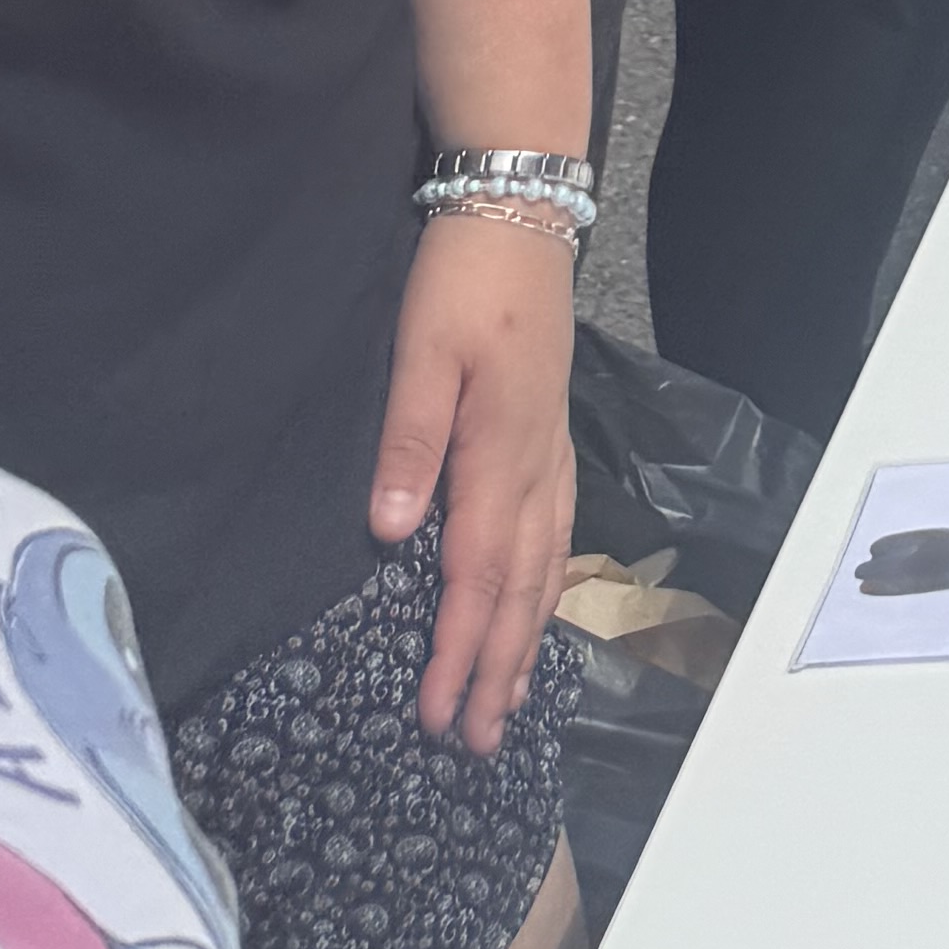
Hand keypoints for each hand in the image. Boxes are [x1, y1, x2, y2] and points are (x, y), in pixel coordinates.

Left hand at [369, 207, 575, 751]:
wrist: (522, 207)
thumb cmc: (464, 279)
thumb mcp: (422, 352)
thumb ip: (409, 443)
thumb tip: (392, 536)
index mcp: (498, 452)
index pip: (475, 575)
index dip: (457, 650)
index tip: (438, 715)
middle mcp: (535, 463)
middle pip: (519, 587)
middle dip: (497, 668)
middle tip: (477, 742)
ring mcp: (550, 448)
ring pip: (544, 565)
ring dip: (525, 638)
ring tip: (512, 700)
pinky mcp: (550, 431)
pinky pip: (556, 531)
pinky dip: (546, 585)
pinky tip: (538, 604)